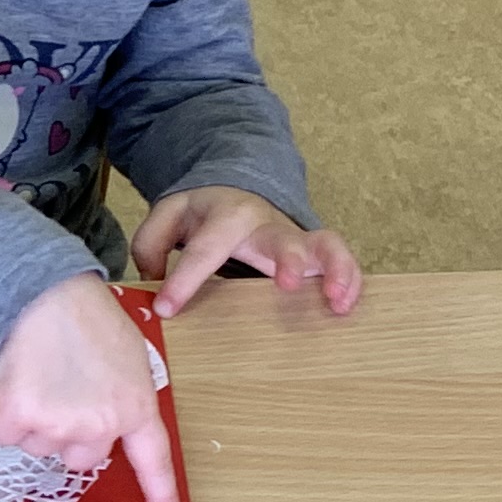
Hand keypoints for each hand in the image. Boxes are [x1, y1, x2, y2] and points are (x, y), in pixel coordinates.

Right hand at [0, 273, 180, 501]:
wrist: (44, 291)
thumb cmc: (87, 317)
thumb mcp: (128, 356)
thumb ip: (124, 397)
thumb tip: (107, 428)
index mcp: (135, 406)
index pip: (153, 461)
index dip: (161, 496)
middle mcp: (101, 425)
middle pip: (79, 458)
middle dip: (68, 432)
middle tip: (63, 388)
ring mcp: (59, 424)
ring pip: (39, 446)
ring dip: (34, 419)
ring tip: (40, 374)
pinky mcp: (19, 417)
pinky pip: (7, 434)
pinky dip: (5, 414)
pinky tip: (15, 379)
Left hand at [129, 187, 362, 319]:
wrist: (236, 192)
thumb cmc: (203, 214)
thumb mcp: (168, 217)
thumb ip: (151, 245)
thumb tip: (151, 284)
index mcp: (225, 216)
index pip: (204, 249)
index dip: (185, 280)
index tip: (166, 310)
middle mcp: (266, 224)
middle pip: (282, 238)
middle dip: (289, 259)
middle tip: (287, 286)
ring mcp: (295, 237)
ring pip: (326, 244)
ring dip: (335, 270)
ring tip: (336, 301)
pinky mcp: (315, 252)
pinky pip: (342, 258)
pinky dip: (350, 278)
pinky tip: (346, 305)